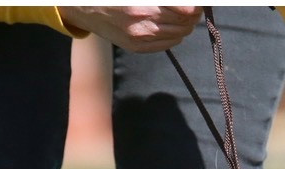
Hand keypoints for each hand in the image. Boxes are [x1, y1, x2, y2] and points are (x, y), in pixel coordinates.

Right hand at [57, 7, 201, 52]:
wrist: (86, 9)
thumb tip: (191, 4)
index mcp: (146, 4)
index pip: (187, 9)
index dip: (197, 5)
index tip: (198, 2)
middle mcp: (144, 23)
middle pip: (186, 22)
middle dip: (193, 14)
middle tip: (192, 7)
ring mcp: (141, 38)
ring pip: (180, 34)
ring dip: (185, 24)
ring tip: (180, 14)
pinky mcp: (138, 48)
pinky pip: (169, 44)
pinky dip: (175, 34)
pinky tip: (168, 25)